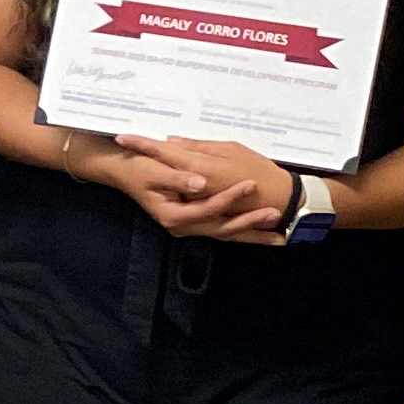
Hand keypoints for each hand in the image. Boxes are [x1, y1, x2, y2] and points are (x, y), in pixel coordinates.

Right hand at [109, 135, 287, 239]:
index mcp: (172, 215)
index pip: (206, 208)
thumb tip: (200, 183)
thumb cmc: (138, 168)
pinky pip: (223, 228)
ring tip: (278, 235)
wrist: (125, 171)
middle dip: (250, 223)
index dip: (229, 197)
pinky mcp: (196, 221)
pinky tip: (262, 234)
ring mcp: (189, 226)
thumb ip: (177, 178)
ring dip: (252, 234)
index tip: (250, 185)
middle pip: (221, 228)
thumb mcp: (153, 170)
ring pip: (225, 232)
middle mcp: (182, 226)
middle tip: (275, 215)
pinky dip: (243, 231)